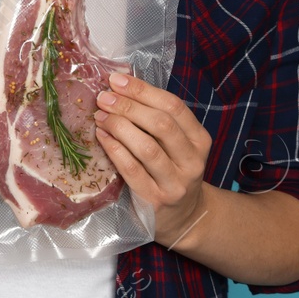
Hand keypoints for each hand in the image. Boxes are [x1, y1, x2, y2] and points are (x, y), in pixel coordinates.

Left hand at [92, 71, 211, 247]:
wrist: (183, 217)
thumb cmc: (171, 170)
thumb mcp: (175, 144)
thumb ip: (155, 119)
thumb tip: (120, 86)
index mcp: (199, 140)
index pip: (174, 107)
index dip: (143, 90)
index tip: (116, 80)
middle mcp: (192, 160)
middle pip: (161, 125)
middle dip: (128, 106)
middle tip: (103, 97)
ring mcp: (174, 182)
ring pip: (147, 148)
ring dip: (119, 126)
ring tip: (99, 115)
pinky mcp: (155, 199)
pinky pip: (131, 170)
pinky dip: (114, 149)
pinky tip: (101, 136)